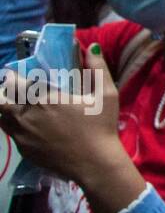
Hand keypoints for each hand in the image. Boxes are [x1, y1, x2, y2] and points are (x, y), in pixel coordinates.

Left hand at [0, 45, 122, 186]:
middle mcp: (27, 116)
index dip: (11, 77)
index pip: (14, 83)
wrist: (95, 164)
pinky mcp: (24, 150)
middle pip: (1, 101)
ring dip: (7, 110)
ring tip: (20, 107)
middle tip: (18, 91)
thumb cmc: (101, 127)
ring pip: (2, 118)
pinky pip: (10, 134)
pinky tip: (30, 125)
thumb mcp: (106, 95)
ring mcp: (22, 135)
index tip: (16, 74)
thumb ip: (98, 69)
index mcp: (45, 98)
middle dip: (5, 93)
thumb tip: (91, 48)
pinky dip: (14, 125)